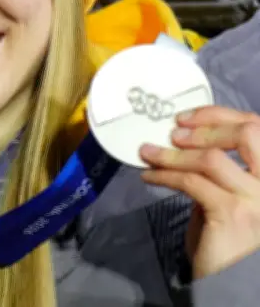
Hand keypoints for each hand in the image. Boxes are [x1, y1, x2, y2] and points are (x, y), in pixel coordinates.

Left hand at [139, 106, 259, 278]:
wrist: (233, 282)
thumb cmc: (230, 239)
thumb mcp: (231, 197)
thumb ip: (221, 171)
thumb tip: (186, 140)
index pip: (258, 128)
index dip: (220, 115)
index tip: (186, 117)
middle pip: (247, 134)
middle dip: (205, 126)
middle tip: (172, 133)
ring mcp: (259, 200)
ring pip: (212, 159)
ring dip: (174, 153)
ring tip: (149, 154)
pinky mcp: (234, 215)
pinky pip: (192, 183)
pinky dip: (165, 175)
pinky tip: (149, 177)